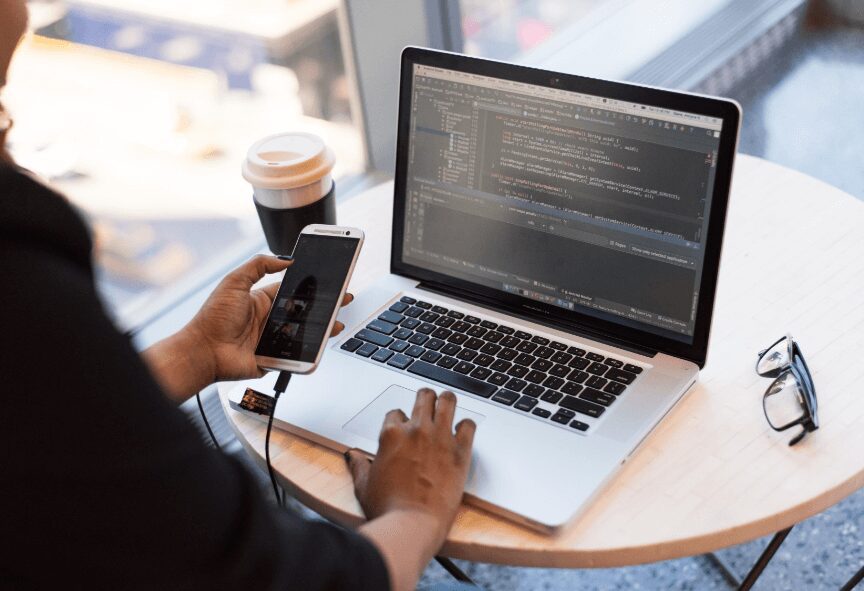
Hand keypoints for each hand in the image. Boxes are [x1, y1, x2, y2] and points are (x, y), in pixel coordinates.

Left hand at [145, 255, 352, 402]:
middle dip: (325, 306)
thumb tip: (284, 259)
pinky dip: (309, 351)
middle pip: (304, 312)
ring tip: (337, 322)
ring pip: (305, 333)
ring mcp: (273, 340)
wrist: (203, 351)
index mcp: (262, 300)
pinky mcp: (274, 358)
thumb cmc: (213, 318)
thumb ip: (258, 266)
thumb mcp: (234, 282)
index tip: (328, 280)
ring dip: (323, 328)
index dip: (311, 286)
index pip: (293, 291)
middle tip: (343, 299)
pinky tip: (322, 343)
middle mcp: (270, 319)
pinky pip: (296, 354)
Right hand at [346, 389, 476, 547]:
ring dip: (447, 401)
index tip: (403, 428)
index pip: (396, 412)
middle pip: (424, 396)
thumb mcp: (364, 486)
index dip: (400, 420)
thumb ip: (358, 466)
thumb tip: (352, 456)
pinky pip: (469, 425)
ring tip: (448, 405)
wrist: (412, 524)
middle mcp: (416, 430)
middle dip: (425, 398)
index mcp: (391, 434)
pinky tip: (463, 432)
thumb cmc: (388, 508)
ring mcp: (440, 438)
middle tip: (428, 404)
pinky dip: (466, 426)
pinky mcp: (460, 452)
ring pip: (448, 401)